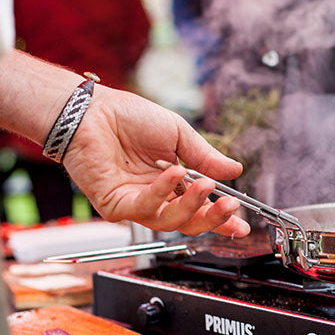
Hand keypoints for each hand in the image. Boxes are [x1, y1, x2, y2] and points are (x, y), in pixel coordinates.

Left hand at [63, 86, 250, 236]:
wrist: (92, 111)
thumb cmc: (128, 118)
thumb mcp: (178, 134)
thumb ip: (205, 157)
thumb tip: (235, 171)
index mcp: (172, 184)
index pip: (200, 209)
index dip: (222, 218)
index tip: (241, 222)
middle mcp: (155, 198)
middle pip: (188, 223)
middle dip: (213, 218)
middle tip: (231, 206)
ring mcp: (135, 204)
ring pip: (169, 222)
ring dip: (192, 205)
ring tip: (205, 185)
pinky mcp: (116, 206)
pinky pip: (145, 208)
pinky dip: (162, 191)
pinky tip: (173, 173)